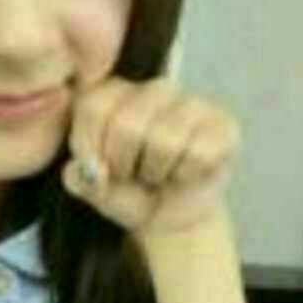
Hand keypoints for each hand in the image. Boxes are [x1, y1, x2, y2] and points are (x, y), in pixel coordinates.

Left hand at [61, 76, 240, 238]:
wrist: (170, 215)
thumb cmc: (126, 188)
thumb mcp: (91, 185)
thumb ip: (78, 175)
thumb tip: (86, 170)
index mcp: (113, 89)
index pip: (92, 106)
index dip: (89, 146)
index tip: (96, 167)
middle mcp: (153, 87)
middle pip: (127, 124)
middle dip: (123, 163)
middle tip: (131, 172)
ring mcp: (192, 102)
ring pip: (164, 140)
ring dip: (154, 171)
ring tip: (156, 173)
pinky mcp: (224, 124)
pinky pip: (198, 153)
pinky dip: (185, 175)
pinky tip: (183, 174)